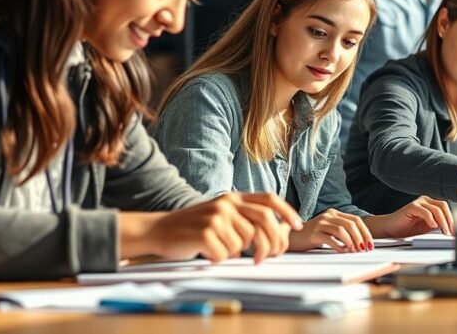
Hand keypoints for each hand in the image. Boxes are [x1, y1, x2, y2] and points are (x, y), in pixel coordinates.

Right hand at [119, 192, 300, 263]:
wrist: (158, 230)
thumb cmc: (194, 228)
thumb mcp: (221, 216)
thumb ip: (245, 219)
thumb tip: (279, 234)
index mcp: (233, 197)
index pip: (268, 200)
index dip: (286, 212)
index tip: (297, 225)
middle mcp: (227, 203)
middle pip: (263, 222)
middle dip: (270, 243)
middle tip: (264, 258)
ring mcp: (216, 216)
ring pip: (243, 243)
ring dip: (235, 253)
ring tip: (218, 250)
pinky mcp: (205, 232)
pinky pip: (226, 254)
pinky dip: (219, 258)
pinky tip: (206, 253)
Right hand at [289, 209, 372, 252]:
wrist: (292, 236)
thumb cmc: (313, 236)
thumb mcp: (329, 229)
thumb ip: (342, 231)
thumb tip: (361, 243)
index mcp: (334, 213)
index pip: (355, 220)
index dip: (365, 232)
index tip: (370, 244)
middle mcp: (328, 215)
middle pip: (350, 224)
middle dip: (361, 237)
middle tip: (364, 249)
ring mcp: (320, 223)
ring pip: (341, 230)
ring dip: (351, 242)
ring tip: (354, 251)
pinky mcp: (313, 233)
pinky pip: (330, 238)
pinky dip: (339, 246)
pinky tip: (343, 251)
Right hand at [373, 196, 453, 237]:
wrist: (391, 229)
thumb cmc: (408, 228)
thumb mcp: (427, 228)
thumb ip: (438, 225)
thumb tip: (452, 230)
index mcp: (431, 204)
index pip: (445, 208)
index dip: (452, 219)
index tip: (456, 231)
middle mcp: (426, 201)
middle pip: (443, 206)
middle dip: (449, 220)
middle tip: (451, 232)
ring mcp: (418, 202)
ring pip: (436, 209)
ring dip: (442, 221)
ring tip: (444, 231)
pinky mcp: (411, 206)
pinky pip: (425, 211)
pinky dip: (431, 219)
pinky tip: (432, 226)